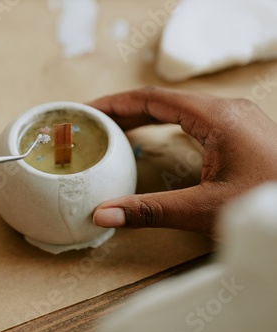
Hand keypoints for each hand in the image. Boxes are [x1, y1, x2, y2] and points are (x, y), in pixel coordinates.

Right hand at [89, 86, 276, 235]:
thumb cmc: (267, 203)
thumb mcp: (204, 209)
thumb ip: (150, 210)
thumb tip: (104, 214)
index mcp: (216, 117)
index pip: (153, 98)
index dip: (116, 103)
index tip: (90, 109)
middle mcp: (226, 111)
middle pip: (162, 101)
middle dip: (125, 110)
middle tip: (94, 122)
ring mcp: (234, 121)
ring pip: (177, 110)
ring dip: (144, 117)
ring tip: (114, 128)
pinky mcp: (239, 134)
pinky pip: (191, 121)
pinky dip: (164, 126)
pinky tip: (152, 137)